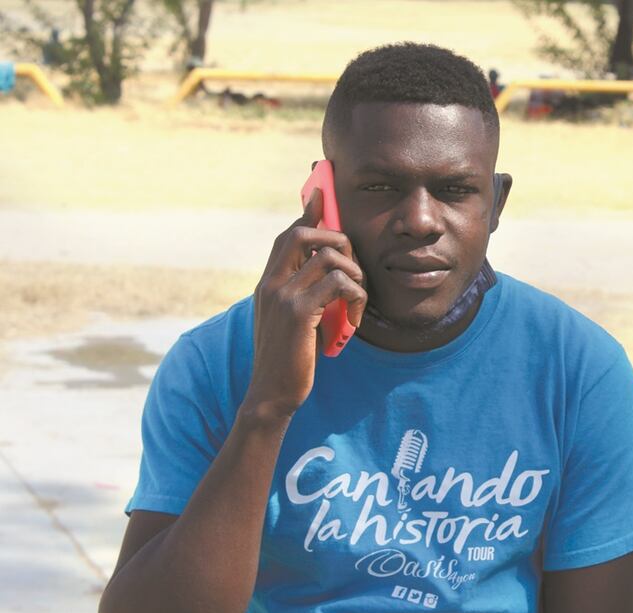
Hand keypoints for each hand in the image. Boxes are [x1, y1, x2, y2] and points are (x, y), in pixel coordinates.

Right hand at [245, 189, 366, 418]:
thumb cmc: (289, 359)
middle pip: (305, 233)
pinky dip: (356, 298)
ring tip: (356, 301)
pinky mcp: (298, 312)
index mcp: (268, 282)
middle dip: (338, 241)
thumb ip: (304, 294)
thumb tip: (330, 275)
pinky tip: (354, 322)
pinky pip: (339, 283)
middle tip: (354, 269)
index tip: (321, 193)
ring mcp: (282, 295)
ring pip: (329, 256)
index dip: (308, 212)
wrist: (272, 393)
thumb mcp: (294, 321)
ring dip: (354, 274)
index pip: (287, 234)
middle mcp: (271, 283)